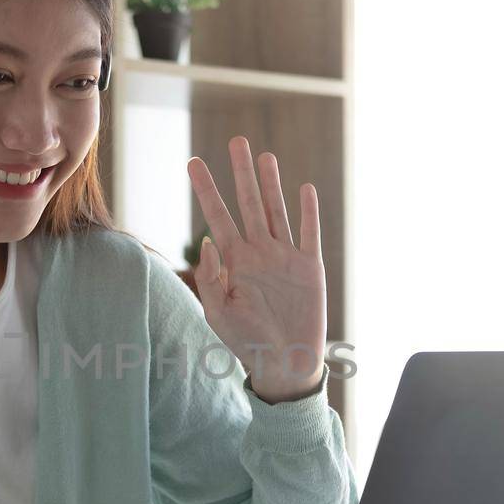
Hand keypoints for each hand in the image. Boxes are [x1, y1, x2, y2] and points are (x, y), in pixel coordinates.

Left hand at [188, 136, 327, 403]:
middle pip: (247, 204)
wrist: (284, 362)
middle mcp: (258, 252)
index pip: (217, 217)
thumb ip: (211, 279)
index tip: (192, 163)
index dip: (206, 189)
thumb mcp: (219, 313)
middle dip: (240, 173)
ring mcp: (285, 257)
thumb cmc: (247, 342)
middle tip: (235, 141)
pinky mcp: (310, 267)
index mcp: (234, 261)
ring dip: (271, 184)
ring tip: (265, 156)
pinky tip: (304, 189)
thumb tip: (208, 242)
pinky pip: (309, 233)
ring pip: (276, 211)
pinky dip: (307, 212)